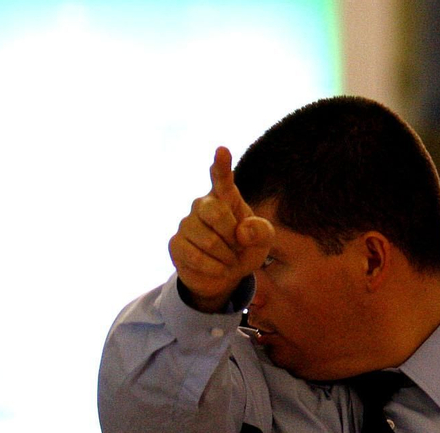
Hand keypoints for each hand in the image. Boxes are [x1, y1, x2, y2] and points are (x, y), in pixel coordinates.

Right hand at [168, 147, 274, 311]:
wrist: (224, 276)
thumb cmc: (244, 250)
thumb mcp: (263, 241)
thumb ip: (261, 232)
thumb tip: (242, 232)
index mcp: (226, 197)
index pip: (222, 178)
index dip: (221, 165)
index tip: (222, 150)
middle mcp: (203, 205)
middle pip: (215, 212)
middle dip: (232, 236)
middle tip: (237, 247)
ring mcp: (186, 223)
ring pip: (208, 240)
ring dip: (226, 257)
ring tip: (229, 260)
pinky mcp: (176, 244)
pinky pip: (196, 257)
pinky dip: (214, 268)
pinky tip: (219, 269)